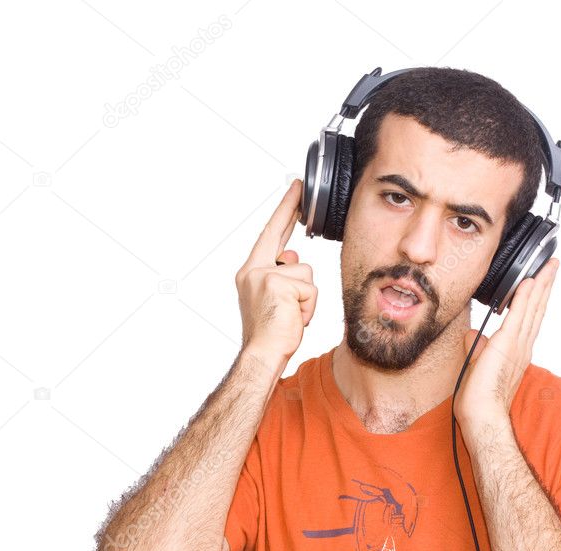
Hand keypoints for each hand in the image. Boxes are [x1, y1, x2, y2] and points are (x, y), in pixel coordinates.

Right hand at [235, 179, 316, 362]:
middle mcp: (253, 270)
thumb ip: (282, 275)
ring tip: (292, 315)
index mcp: (250, 272)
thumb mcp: (276, 299)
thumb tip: (293, 257)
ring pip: (306, 273)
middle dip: (290, 208)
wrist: (261, 354)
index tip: (294, 191)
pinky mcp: (278, 284)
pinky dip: (309, 307)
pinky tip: (295, 318)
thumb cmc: (270, 333)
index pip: (270, 235)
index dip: (283, 212)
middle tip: (299, 185)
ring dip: (307, 297)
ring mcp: (264, 275)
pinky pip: (310, 289)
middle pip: (279, 235)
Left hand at [453, 258, 559, 432]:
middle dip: (546, 286)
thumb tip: (472, 335)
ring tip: (549, 266)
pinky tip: (530, 281)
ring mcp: (517, 345)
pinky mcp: (507, 344)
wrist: (481, 416)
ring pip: (533, 308)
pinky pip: (519, 315)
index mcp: (516, 352)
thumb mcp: (476, 366)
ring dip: (541, 285)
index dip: (536, 299)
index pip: (528, 319)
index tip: (541, 281)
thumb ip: (476, 348)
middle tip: (553, 265)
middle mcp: (522, 347)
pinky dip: (525, 297)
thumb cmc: (478, 400)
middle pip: (537, 309)